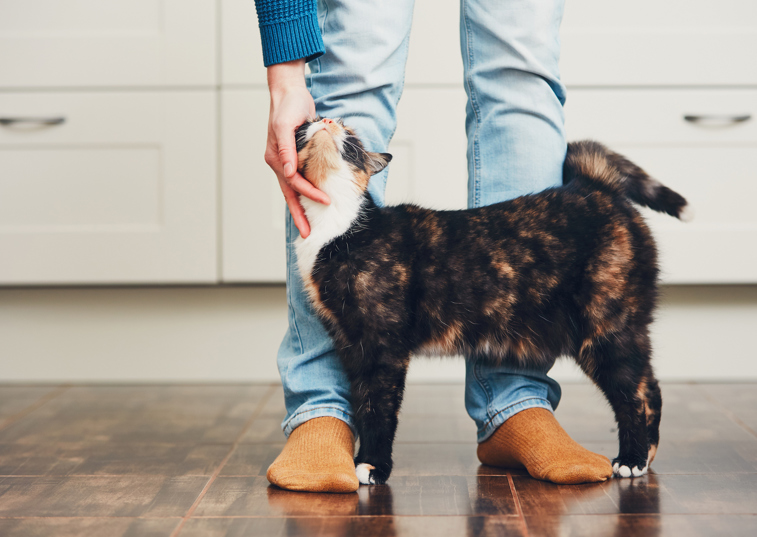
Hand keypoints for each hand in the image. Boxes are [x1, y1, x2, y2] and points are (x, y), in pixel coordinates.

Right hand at [264, 59, 329, 237]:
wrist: (290, 92)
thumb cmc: (288, 106)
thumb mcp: (286, 124)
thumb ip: (287, 148)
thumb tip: (288, 171)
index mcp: (276, 157)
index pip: (294, 182)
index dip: (310, 193)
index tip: (326, 201)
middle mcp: (280, 162)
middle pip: (290, 194)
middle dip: (299, 215)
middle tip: (307, 234)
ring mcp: (286, 161)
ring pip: (294, 190)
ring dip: (301, 208)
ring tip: (307, 226)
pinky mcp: (295, 157)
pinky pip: (300, 180)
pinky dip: (305, 193)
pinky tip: (310, 203)